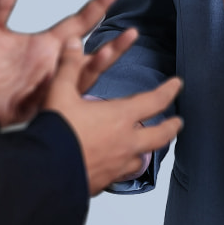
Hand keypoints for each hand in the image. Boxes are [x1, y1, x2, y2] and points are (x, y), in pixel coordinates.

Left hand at [0, 0, 122, 126]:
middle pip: (93, 53)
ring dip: (101, 64)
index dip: (99, 5)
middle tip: (132, 32)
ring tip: (112, 52)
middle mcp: (56, 65)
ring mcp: (54, 87)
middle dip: (114, 45)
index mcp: (48, 44)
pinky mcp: (44, 106)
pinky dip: (75, 88)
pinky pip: (66, 98)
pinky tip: (80, 79)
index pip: (81, 22)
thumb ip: (1, 4)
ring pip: (86, 76)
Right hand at [45, 38, 183, 194]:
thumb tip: (72, 42)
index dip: (169, 90)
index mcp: (120, 117)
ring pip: (143, 158)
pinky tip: (118, 166)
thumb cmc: (56, 132)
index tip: (177, 85)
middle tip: (177, 122)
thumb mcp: (60, 93)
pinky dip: (125, 168)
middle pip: (160, 135)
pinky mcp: (106, 182)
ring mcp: (118, 165)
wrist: (46, 172)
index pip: (154, 101)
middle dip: (171, 127)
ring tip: (148, 146)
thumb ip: (68, 67)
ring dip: (148, 150)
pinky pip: (123, 175)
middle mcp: (126, 142)